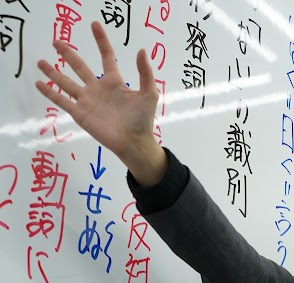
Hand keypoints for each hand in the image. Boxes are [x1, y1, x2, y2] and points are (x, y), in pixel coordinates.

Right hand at [35, 21, 166, 185]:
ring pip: (66, 82)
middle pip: (80, 67)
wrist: (134, 141)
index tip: (94, 25)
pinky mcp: (80, 113)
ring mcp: (87, 101)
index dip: (101, 41)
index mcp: (114, 82)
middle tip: (57, 42)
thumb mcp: (149, 93)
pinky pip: (61, 100)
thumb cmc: (143, 119)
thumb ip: (145, 72)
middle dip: (68, 54)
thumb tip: (141, 50)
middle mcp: (98, 89)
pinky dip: (50, 92)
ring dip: (53, 72)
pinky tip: (40, 84)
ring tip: (41, 62)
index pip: (106, 56)